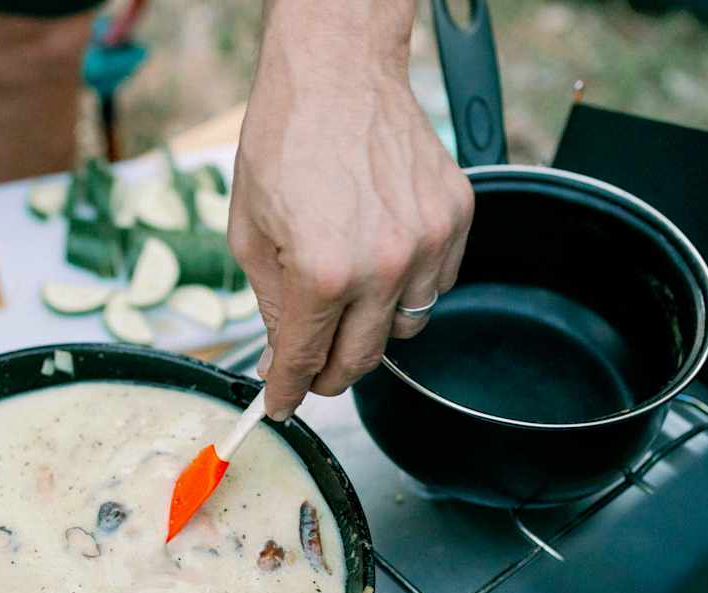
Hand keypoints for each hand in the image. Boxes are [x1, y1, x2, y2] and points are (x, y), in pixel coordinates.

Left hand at [230, 0, 473, 418]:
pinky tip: (381, 260)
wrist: (336, 72)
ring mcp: (428, 243)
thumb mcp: (250, 234)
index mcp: (322, 274)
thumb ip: (271, 307)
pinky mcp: (457, 218)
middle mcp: (384, 266)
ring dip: (372, 328)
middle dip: (329, 375)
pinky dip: (409, 287)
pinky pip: (438, 284)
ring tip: (346, 297)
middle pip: (361, 360)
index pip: (305, 362)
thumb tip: (282, 357)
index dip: (288, 392)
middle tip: (311, 370)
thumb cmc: (284, 141)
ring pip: (406, 327)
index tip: (281, 405)